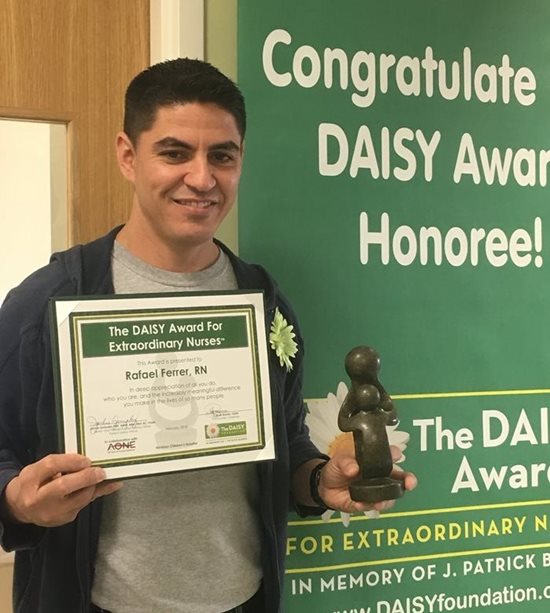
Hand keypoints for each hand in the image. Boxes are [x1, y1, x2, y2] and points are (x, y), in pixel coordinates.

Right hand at [4, 454, 121, 526]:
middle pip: (63, 486)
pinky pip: (83, 505)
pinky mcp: (63, 520)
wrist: (21, 507)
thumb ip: (60, 463)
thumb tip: (86, 460)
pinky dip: (95, 493)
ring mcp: (51, 513)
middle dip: (85, 477)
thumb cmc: (34, 483)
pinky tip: (106, 486)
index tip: (86, 459)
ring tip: (102, 475)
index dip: (71, 461)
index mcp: (30, 479)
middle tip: (100, 471)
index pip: (50, 466)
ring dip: (93, 486)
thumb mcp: (40, 468)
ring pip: (78, 499)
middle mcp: (38, 499)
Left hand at [318, 446, 416, 513]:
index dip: (395, 455)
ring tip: (380, 502)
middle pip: (400, 479)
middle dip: (408, 480)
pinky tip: (359, 503)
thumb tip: (354, 469)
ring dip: (387, 499)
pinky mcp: (366, 503)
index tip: (396, 456)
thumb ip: (346, 462)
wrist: (324, 485)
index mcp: (375, 461)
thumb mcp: (339, 460)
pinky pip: (370, 506)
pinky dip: (366, 505)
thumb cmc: (337, 468)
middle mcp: (380, 476)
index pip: (390, 455)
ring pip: (389, 497)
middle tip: (409, 483)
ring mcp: (375, 491)